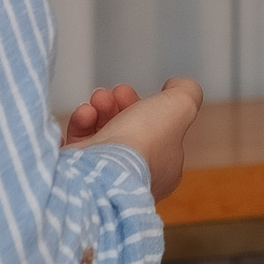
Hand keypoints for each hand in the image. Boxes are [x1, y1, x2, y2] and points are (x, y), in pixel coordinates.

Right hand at [67, 77, 204, 200]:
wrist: (102, 169)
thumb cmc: (145, 142)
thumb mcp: (180, 106)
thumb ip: (186, 92)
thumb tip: (176, 85)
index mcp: (163, 167)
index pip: (154, 131)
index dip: (142, 106)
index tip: (127, 92)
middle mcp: (134, 174)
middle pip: (126, 130)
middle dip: (116, 105)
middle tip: (110, 95)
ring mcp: (104, 177)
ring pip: (100, 136)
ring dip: (98, 110)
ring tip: (96, 101)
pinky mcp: (78, 175)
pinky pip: (77, 147)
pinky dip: (79, 125)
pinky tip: (83, 114)